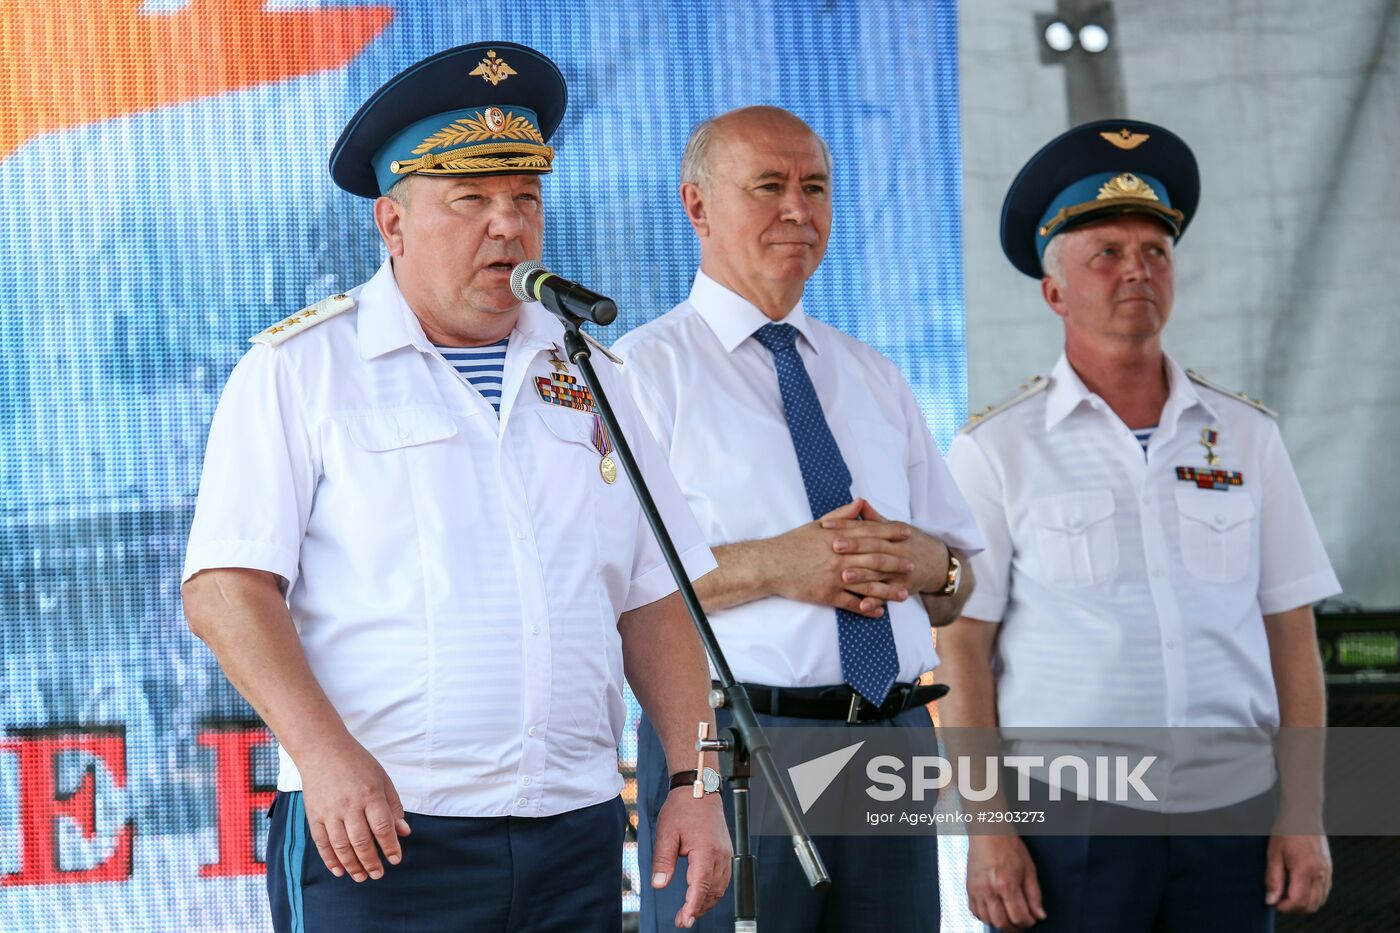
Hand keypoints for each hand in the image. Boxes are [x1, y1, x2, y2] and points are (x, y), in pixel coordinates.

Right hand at [297, 736, 411, 881]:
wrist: (322, 749)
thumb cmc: (357, 763)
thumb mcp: (382, 779)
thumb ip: (393, 806)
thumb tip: (404, 832)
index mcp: (370, 794)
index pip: (383, 828)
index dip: (390, 847)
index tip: (395, 860)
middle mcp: (350, 805)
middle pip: (362, 841)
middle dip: (371, 862)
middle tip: (378, 874)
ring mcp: (330, 811)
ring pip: (342, 846)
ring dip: (352, 865)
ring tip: (361, 877)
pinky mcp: (314, 815)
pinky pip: (322, 843)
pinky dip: (330, 859)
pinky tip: (339, 870)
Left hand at [650, 790, 732, 927]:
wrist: (699, 788)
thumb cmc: (682, 808)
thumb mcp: (666, 833)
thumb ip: (663, 861)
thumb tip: (659, 884)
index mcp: (706, 851)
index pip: (701, 887)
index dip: (692, 907)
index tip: (684, 920)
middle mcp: (720, 854)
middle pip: (713, 891)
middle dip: (699, 908)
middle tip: (683, 920)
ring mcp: (725, 853)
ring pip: (720, 887)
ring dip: (707, 901)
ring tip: (691, 911)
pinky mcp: (725, 851)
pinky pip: (723, 877)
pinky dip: (713, 890)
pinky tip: (703, 894)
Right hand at [765, 500, 908, 617]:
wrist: (771, 564)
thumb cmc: (793, 543)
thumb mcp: (816, 524)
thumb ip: (842, 515)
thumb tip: (860, 502)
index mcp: (838, 537)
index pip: (870, 534)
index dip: (890, 534)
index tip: (906, 534)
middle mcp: (840, 556)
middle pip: (874, 559)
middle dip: (896, 562)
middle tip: (912, 565)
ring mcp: (835, 576)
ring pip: (868, 584)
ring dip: (888, 589)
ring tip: (903, 593)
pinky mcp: (827, 594)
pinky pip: (851, 603)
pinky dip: (866, 608)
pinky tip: (879, 611)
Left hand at [821, 500, 950, 601]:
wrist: (939, 564)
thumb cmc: (911, 543)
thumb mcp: (895, 528)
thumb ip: (874, 519)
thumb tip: (858, 502)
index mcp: (892, 534)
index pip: (867, 528)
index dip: (846, 525)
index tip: (826, 524)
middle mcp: (897, 551)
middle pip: (874, 548)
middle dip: (854, 547)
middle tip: (833, 546)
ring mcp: (900, 572)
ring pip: (879, 573)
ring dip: (862, 576)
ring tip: (844, 576)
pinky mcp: (902, 589)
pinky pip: (887, 596)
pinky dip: (875, 602)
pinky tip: (862, 606)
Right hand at [966, 833, 1045, 930]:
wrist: (988, 832)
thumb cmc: (1008, 846)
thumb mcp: (1029, 869)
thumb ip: (1034, 895)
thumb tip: (1039, 915)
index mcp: (1006, 884)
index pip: (1018, 917)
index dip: (1028, 922)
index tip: (1032, 919)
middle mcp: (989, 890)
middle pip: (1001, 923)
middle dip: (1014, 927)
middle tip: (1021, 922)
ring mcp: (976, 890)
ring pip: (987, 920)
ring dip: (1000, 923)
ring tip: (1009, 917)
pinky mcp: (969, 888)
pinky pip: (974, 911)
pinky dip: (985, 916)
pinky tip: (994, 911)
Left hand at [1265, 834, 1330, 913]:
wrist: (1303, 815)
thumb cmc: (1286, 832)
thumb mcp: (1273, 854)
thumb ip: (1273, 879)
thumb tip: (1271, 900)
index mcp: (1305, 869)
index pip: (1298, 901)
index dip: (1285, 907)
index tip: (1273, 903)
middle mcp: (1320, 873)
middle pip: (1310, 905)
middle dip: (1294, 909)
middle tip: (1279, 901)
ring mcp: (1327, 872)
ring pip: (1319, 901)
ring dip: (1304, 904)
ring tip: (1287, 895)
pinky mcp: (1329, 869)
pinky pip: (1324, 892)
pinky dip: (1313, 897)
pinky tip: (1299, 890)